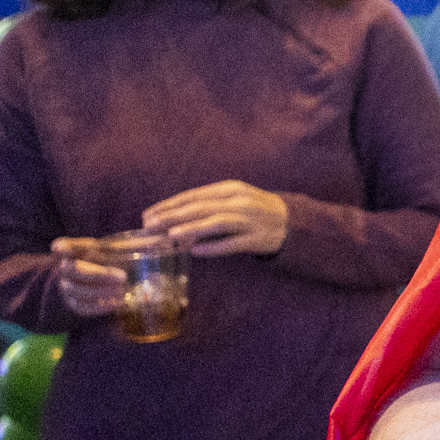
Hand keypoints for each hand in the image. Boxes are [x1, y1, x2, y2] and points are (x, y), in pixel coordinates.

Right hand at [47, 237, 127, 317]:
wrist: (94, 280)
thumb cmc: (107, 260)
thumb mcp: (114, 249)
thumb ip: (129, 244)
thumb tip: (161, 240)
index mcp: (75, 250)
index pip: (62, 246)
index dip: (62, 247)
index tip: (63, 249)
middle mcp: (66, 268)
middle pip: (74, 270)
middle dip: (99, 274)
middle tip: (123, 277)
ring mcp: (67, 287)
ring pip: (77, 290)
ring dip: (101, 292)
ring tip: (123, 292)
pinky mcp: (73, 303)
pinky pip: (81, 307)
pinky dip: (98, 307)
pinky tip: (116, 304)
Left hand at [144, 180, 289, 257]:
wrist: (291, 222)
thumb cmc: (253, 210)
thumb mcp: (232, 199)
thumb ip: (206, 205)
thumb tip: (170, 217)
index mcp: (231, 189)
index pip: (194, 195)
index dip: (169, 205)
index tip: (148, 215)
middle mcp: (241, 201)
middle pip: (202, 207)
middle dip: (173, 216)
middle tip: (150, 226)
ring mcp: (251, 220)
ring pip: (217, 222)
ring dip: (192, 228)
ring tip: (171, 234)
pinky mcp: (258, 239)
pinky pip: (233, 243)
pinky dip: (214, 247)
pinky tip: (196, 250)